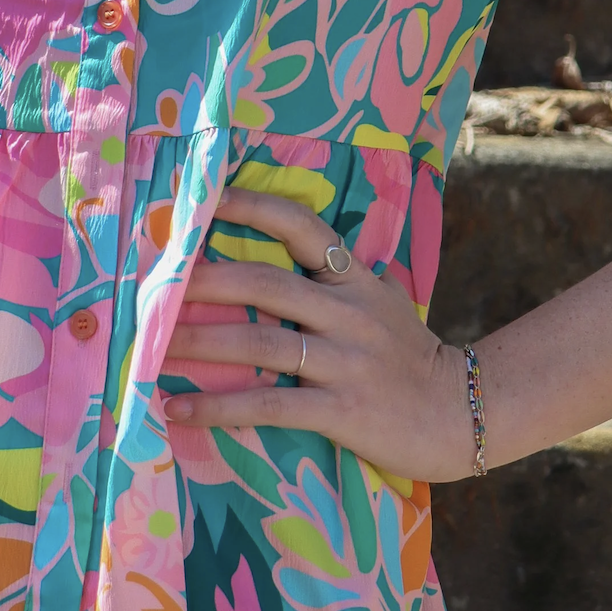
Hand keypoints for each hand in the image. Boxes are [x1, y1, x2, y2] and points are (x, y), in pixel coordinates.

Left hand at [162, 185, 476, 481]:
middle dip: (201, 282)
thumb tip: (253, 272)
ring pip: (259, 342)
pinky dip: (217, 407)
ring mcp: (346, 360)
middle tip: (153, 284)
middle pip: (264, 284)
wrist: (461, 413)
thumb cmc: (407, 359)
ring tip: (150, 347)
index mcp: (355, 278)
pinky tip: (177, 409)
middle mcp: (349, 311)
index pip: (300, 226)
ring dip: (198, 343)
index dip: (251, 206)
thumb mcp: (377, 303)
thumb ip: (330, 285)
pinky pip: (268, 403)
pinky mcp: (342, 409)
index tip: (205, 197)